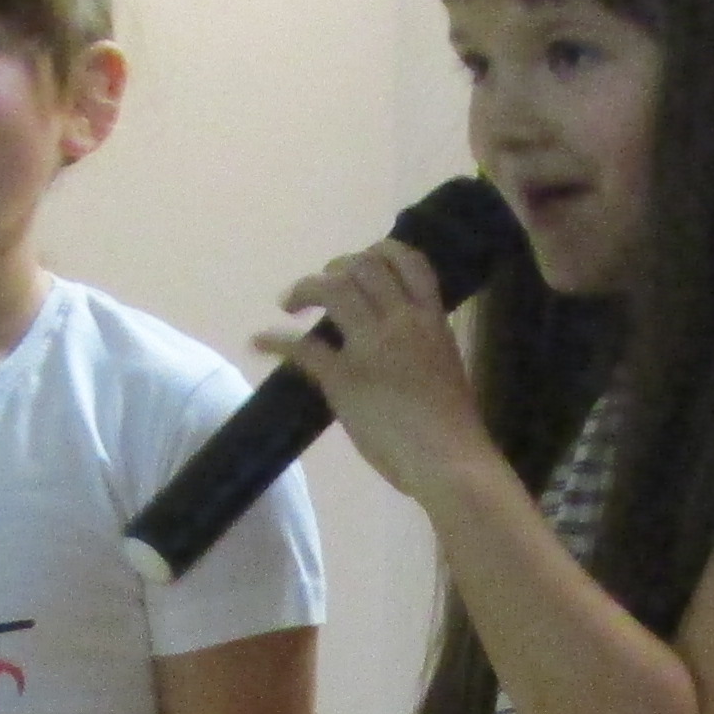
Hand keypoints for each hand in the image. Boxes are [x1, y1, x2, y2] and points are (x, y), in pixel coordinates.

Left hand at [266, 232, 497, 504]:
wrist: (450, 462)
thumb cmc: (454, 428)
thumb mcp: (445, 368)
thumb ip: (422, 346)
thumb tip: (398, 346)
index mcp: (432, 320)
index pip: (410, 261)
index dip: (380, 251)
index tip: (362, 262)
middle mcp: (402, 322)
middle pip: (364, 266)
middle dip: (336, 268)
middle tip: (321, 286)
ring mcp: (371, 347)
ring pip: (333, 289)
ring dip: (305, 288)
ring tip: (290, 302)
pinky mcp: (344, 378)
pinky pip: (301, 347)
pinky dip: (275, 340)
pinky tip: (259, 341)